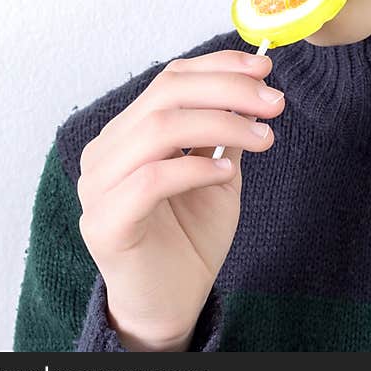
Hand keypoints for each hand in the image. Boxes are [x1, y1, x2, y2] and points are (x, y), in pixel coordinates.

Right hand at [76, 50, 283, 349]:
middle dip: (228, 91)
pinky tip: (228, 171)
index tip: (264, 68)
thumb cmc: (190, 236)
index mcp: (128, 131)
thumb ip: (225, 132)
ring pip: (159, 129)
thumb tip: (256, 87)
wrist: (171, 303)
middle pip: (166, 95)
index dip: (218, 66)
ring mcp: (97, 186)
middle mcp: (106, 151)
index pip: (170, 78)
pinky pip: (151, 179)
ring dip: (221, 124)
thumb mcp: (218, 171)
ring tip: (264, 137)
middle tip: (273, 103)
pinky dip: (195, 168)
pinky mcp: (103, 223)